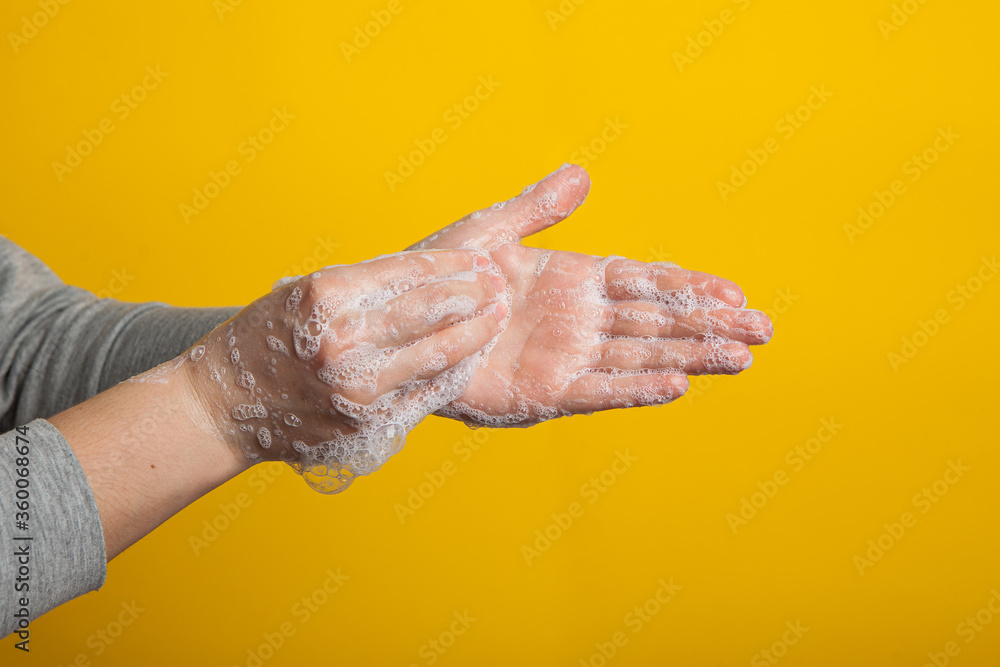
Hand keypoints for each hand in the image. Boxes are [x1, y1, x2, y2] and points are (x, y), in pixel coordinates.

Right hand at [181, 248, 507, 491]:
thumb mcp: (302, 293)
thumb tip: (425, 275)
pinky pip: (423, 393)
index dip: (449, 265)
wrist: (221, 407)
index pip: (405, 272)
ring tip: (498, 317)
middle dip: (472, 296)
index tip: (478, 259)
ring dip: (473, 334)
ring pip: (435, 355)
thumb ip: (361, 287)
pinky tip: (471, 358)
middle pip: (428, 312)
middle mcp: (344, 342)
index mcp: (325, 297)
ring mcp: (357, 387)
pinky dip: (451, 372)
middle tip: (501, 284)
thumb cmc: (262, 339)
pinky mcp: (365, 421)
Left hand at [408, 165, 772, 425]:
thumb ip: (536, 209)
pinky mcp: (545, 392)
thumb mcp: (488, 233)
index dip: (690, 288)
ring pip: (641, 357)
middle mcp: (580, 321)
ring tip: (740, 360)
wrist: (401, 327)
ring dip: (690, 358)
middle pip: (658, 323)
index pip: (646, 283)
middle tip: (763, 331)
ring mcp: (566, 358)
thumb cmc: (440, 278)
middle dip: (709, 326)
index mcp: (574, 281)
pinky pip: (599, 390)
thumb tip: (582, 175)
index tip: (735, 293)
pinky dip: (636, 388)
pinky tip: (676, 386)